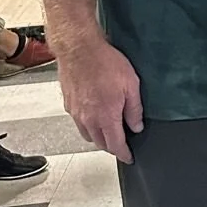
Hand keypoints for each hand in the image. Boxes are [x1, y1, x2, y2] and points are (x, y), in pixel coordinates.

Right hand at [58, 38, 142, 163]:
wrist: (79, 49)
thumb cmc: (105, 63)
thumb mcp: (131, 84)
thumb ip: (134, 109)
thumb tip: (137, 126)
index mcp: (106, 116)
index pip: (115, 144)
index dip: (124, 154)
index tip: (129, 157)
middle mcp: (89, 119)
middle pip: (100, 143)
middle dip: (112, 146)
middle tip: (122, 143)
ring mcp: (77, 113)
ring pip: (88, 135)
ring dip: (99, 137)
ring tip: (110, 130)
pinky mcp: (69, 105)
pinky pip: (79, 123)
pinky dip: (89, 126)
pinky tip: (96, 116)